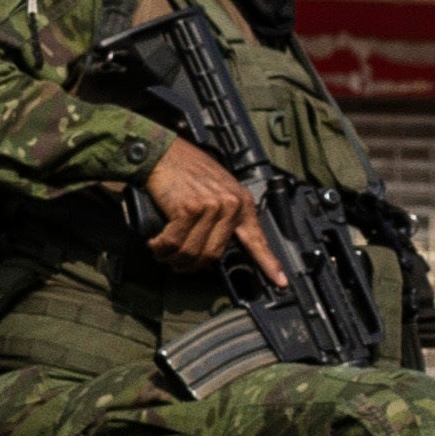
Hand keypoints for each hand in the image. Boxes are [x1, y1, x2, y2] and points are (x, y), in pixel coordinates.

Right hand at [138, 139, 270, 275]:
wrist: (162, 153)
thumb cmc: (184, 169)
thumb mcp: (217, 189)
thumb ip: (222, 216)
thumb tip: (212, 249)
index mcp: (241, 203)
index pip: (257, 239)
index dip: (268, 263)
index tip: (279, 282)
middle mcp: (230, 205)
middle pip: (213, 255)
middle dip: (190, 265)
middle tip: (177, 264)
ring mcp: (210, 207)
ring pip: (192, 252)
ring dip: (172, 259)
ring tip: (162, 253)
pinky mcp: (188, 209)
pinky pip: (174, 243)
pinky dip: (160, 247)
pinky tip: (155, 243)